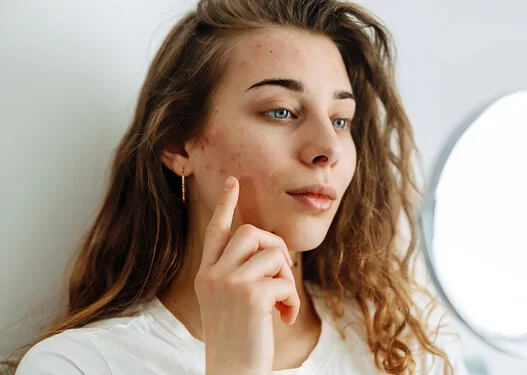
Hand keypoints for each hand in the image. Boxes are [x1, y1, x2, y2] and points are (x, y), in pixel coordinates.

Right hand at [195, 176, 299, 374]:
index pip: (215, 231)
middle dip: (274, 247)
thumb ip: (240, 273)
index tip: (233, 182)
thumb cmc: (237, 339)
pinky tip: (285, 317)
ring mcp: (228, 283)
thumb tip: (271, 250)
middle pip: (250, 232)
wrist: (232, 371)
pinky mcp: (250, 295)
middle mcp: (212, 274)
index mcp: (206, 274)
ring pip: (272, 253)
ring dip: (287, 278)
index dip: (225, 205)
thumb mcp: (230, 302)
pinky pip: (284, 280)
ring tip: (283, 303)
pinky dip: (292, 299)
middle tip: (281, 274)